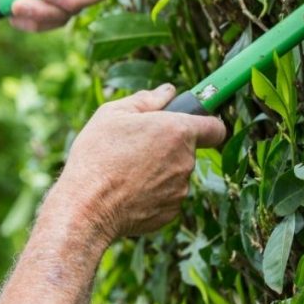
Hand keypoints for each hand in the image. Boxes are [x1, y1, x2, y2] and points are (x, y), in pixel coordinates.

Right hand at [49, 84, 226, 244]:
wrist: (87, 206)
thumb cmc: (97, 156)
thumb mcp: (112, 114)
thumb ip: (146, 99)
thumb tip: (167, 91)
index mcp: (177, 131)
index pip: (215, 127)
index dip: (206, 122)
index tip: (192, 122)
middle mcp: (185, 161)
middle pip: (188, 149)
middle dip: (168, 146)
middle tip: (136, 146)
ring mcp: (180, 189)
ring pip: (175, 173)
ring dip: (159, 170)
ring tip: (126, 171)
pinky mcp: (171, 212)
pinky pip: (167, 196)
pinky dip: (152, 192)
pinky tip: (128, 191)